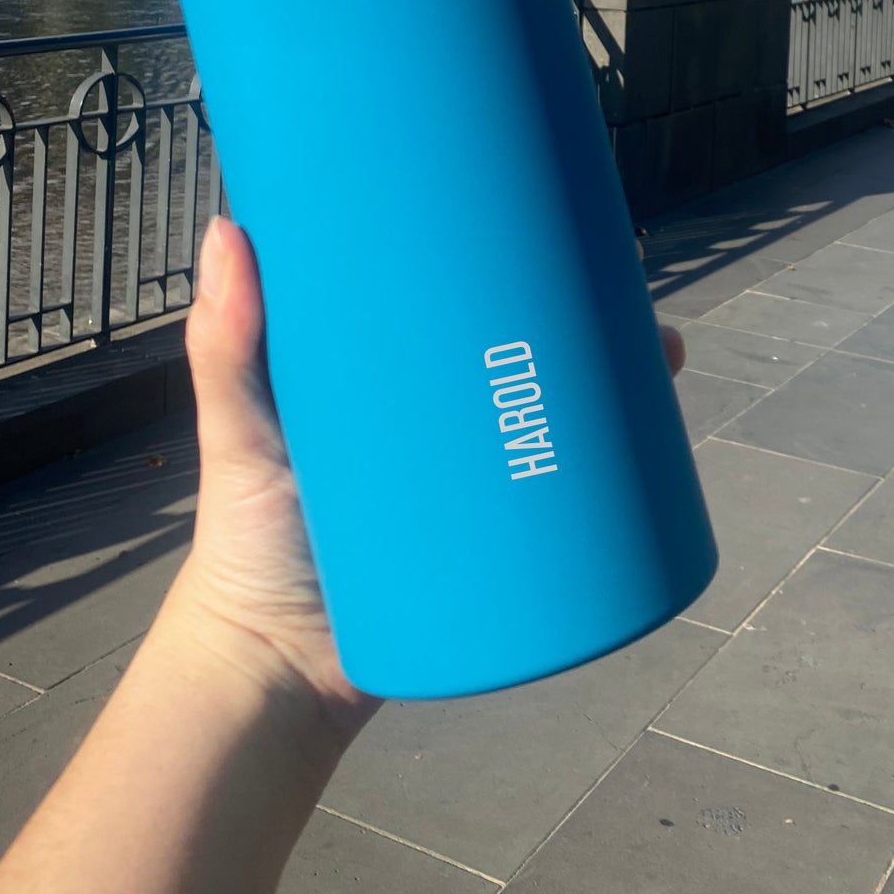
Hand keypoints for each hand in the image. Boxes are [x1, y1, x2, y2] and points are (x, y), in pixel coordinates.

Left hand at [172, 219, 684, 754]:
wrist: (277, 679)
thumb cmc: (245, 543)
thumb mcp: (241, 433)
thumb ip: (225, 348)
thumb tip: (230, 229)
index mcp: (394, 382)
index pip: (468, 304)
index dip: (519, 260)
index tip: (563, 213)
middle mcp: (449, 427)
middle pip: (536, 355)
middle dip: (596, 318)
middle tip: (630, 293)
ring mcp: (481, 489)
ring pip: (571, 422)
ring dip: (627, 386)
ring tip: (662, 355)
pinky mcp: (504, 555)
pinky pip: (578, 510)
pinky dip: (626, 477)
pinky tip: (667, 449)